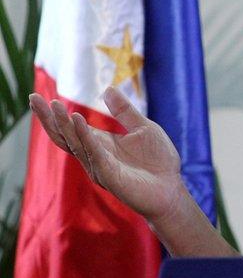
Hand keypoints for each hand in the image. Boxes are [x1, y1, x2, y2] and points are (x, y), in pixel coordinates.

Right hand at [29, 87, 184, 225]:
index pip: (71, 128)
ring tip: (54, 106)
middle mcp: (94, 155)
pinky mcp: (109, 175)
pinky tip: (77, 120)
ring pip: (75, 144)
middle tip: (35, 99)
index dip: (54, 115)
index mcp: (100, 144)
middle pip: (64, 136)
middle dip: (49, 119)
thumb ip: (124, 111)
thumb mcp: (143, 128)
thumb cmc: (159, 161)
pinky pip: (93, 153)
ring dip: (65, 124)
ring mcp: (99, 166)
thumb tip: (107, 89)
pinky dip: (84, 136)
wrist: (172, 188)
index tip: (38, 97)